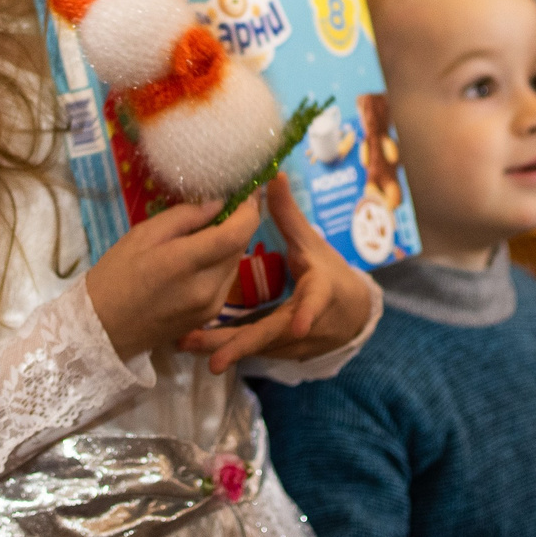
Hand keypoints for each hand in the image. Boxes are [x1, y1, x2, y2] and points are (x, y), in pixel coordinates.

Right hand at [85, 194, 263, 362]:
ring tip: (207, 231)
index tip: (247, 192)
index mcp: (185, 263)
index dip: (249, 209)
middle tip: (224, 205)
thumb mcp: (142, 235)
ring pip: (235, 263)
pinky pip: (226, 280)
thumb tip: (218, 203)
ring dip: (229, 244)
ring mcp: (211, 306)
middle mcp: (207, 288)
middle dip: (238, 223)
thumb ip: (184, 217)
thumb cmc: (115, 276)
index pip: (236, 233)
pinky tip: (201, 258)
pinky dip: (221, 263)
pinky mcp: (210, 316)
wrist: (104, 329)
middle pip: (240, 246)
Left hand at [177, 175, 379, 373]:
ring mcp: (292, 343)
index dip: (306, 314)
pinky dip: (224, 349)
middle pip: (272, 335)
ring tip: (185, 344)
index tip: (297, 326)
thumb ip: (290, 214)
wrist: (350, 314)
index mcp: (319, 292)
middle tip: (213, 360)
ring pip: (256, 348)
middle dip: (241, 347)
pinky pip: (250, 351)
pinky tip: (191, 345)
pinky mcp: (280, 352)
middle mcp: (306, 324)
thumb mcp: (312, 243)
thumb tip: (275, 175)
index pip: (314, 303)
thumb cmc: (328, 273)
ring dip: (223, 348)